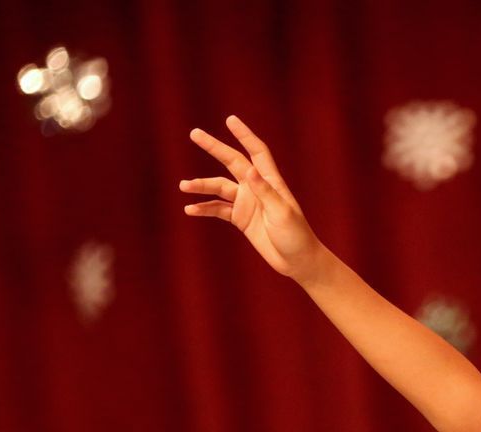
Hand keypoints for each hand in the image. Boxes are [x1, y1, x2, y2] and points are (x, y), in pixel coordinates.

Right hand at [179, 115, 324, 281]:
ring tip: (183, 186)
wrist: (297, 261)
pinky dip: (204, 208)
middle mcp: (256, 188)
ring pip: (219, 188)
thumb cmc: (296, 235)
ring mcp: (247, 202)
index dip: (244, 135)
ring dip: (202, 186)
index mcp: (271, 182)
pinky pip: (218, 210)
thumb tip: (249, 170)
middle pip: (232, 162)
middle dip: (214, 147)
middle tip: (194, 133)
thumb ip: (265, 192)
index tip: (230, 120)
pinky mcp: (241, 219)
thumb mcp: (281, 213)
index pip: (257, 152)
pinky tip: (190, 210)